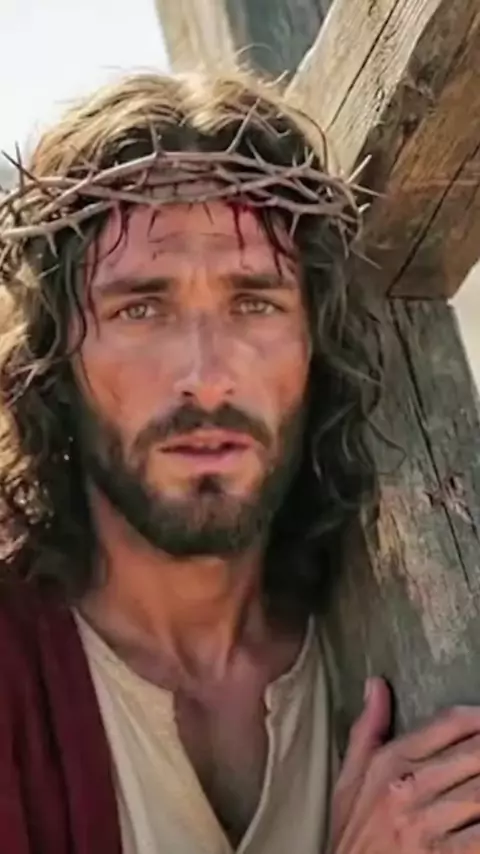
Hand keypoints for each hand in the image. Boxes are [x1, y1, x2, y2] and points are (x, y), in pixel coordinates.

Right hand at [330, 678, 479, 852]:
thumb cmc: (353, 836)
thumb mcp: (348, 781)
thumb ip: (366, 730)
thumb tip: (376, 685)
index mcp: (389, 762)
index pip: (448, 724)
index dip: (479, 716)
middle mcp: (408, 787)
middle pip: (474, 753)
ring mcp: (426, 825)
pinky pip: (479, 836)